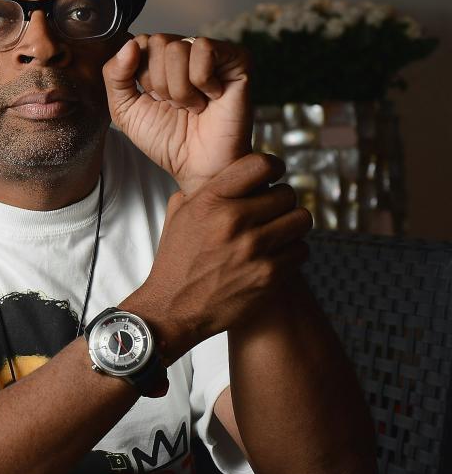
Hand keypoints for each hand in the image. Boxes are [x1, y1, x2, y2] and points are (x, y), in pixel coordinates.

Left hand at [103, 33, 253, 194]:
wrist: (196, 166)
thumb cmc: (166, 140)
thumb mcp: (125, 110)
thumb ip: (115, 76)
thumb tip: (129, 45)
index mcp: (160, 59)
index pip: (140, 42)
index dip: (141, 75)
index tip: (155, 100)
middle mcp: (185, 52)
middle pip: (157, 43)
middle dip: (160, 84)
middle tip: (177, 106)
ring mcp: (212, 54)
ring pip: (177, 48)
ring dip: (180, 88)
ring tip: (193, 106)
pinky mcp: (236, 59)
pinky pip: (203, 49)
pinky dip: (201, 81)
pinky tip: (212, 97)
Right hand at [121, 153, 313, 364]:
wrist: (173, 309)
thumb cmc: (177, 260)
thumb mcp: (179, 214)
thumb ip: (205, 189)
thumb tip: (230, 171)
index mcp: (210, 200)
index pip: (261, 164)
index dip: (273, 167)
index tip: (273, 175)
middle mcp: (233, 220)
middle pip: (287, 193)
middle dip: (281, 201)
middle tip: (272, 211)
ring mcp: (253, 249)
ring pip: (300, 220)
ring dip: (292, 225)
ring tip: (279, 231)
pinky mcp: (269, 276)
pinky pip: (301, 250)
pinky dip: (292, 251)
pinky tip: (276, 254)